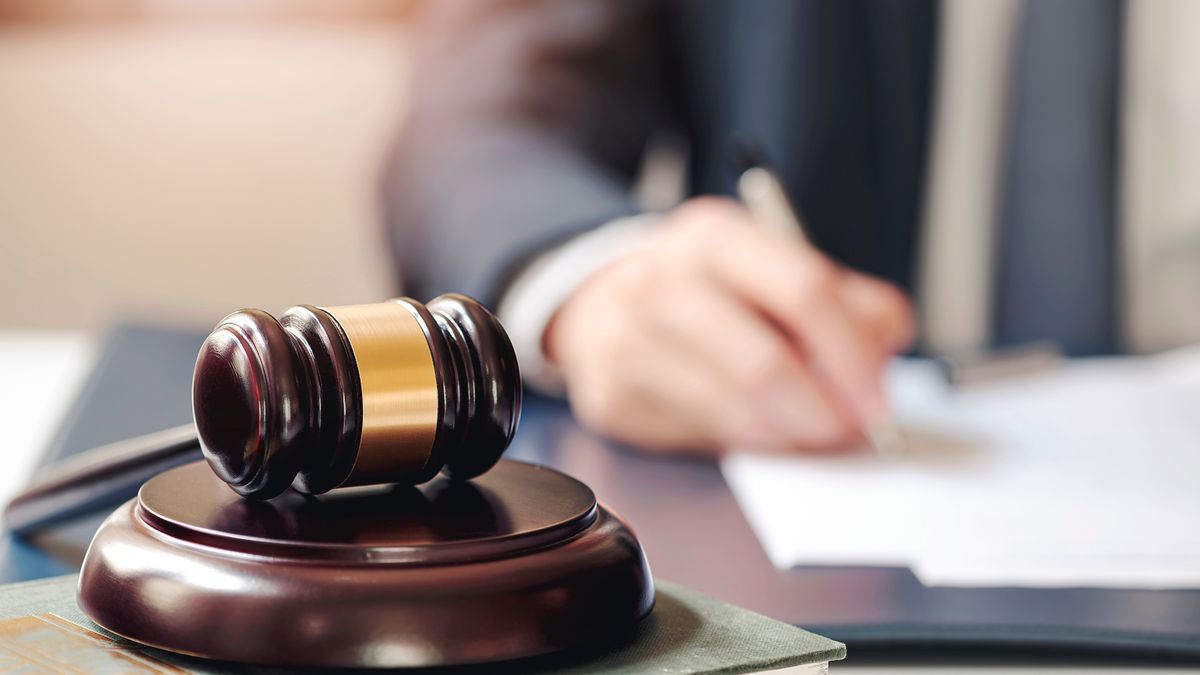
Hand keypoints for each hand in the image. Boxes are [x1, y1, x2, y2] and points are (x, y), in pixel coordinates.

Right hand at [544, 197, 914, 453]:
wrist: (599, 303)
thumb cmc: (703, 288)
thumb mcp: (769, 265)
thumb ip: (842, 299)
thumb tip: (886, 341)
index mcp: (713, 238)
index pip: (802, 290)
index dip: (852, 351)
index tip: (876, 394)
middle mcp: (661, 283)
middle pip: (764, 364)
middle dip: (823, 412)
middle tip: (850, 429)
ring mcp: (628, 343)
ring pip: (735, 413)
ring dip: (789, 436)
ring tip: (810, 430)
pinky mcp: (614, 399)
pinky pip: (701, 440)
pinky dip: (743, 443)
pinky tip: (753, 426)